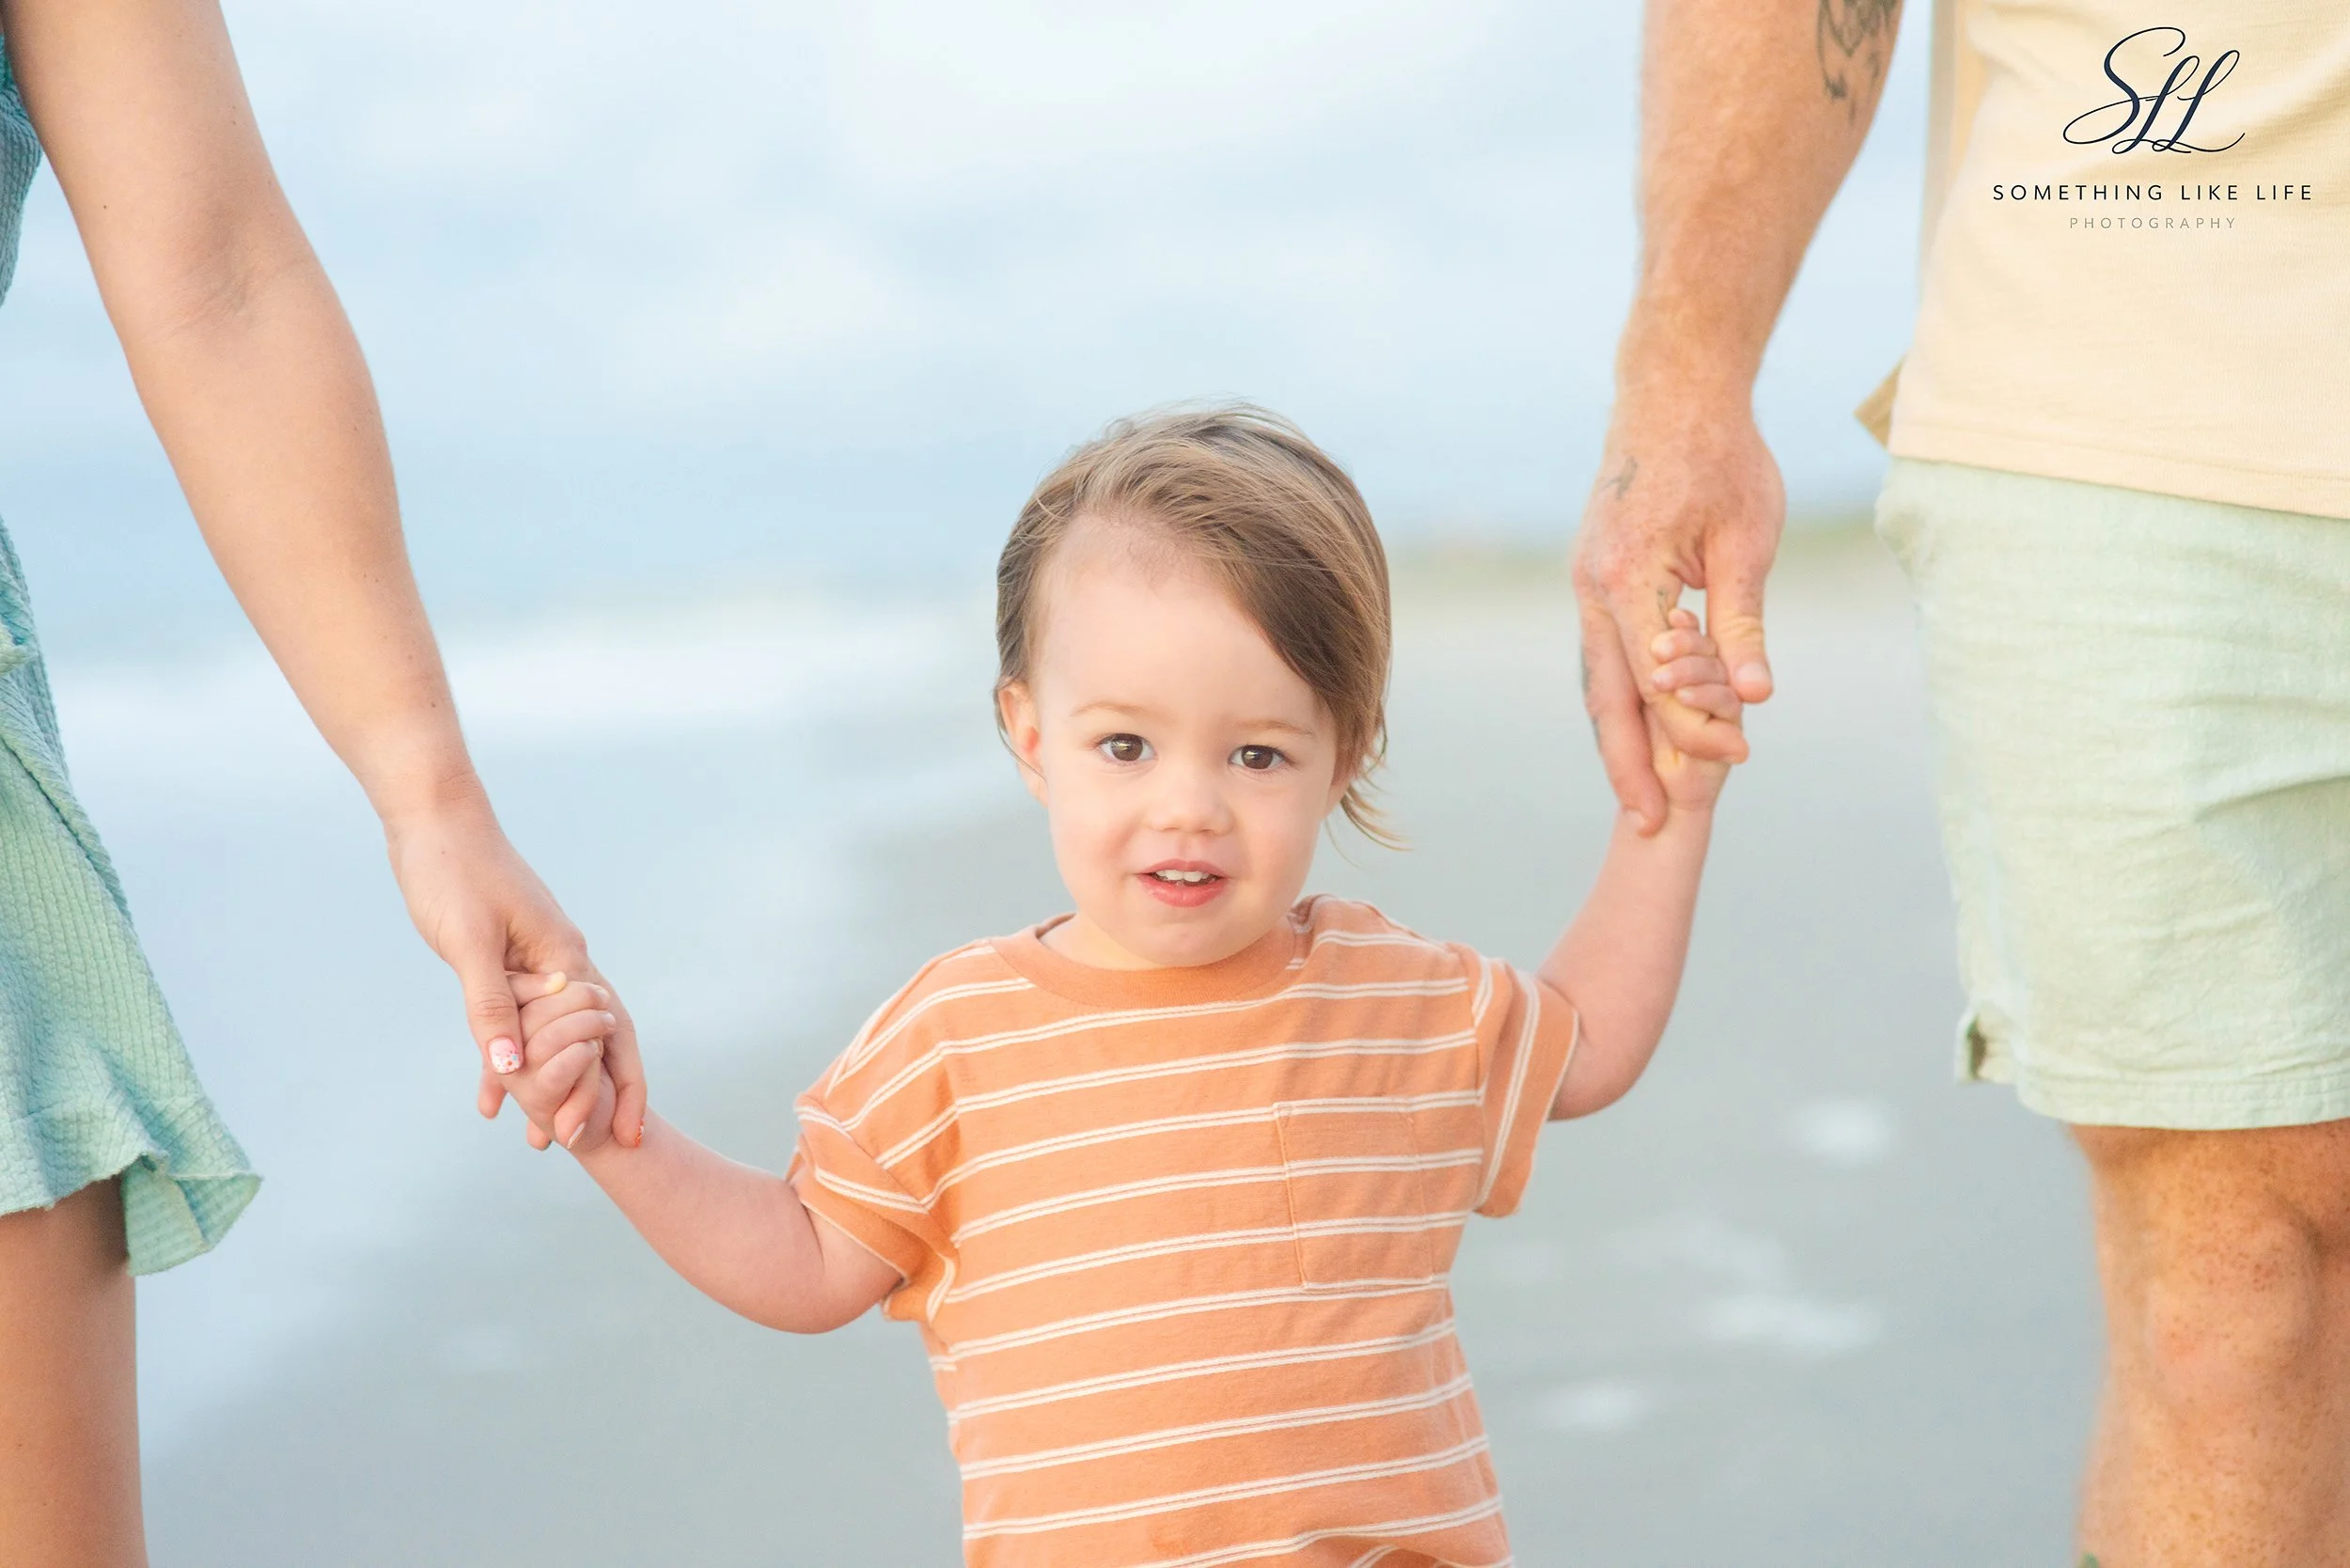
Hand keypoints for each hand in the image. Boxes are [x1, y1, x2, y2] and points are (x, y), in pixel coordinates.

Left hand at [384, 787, 645, 1150]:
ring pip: (557, 1036)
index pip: (607, 1036)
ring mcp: (539, 961)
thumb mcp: (469, 943)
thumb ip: (490, 1007)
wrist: (434, 820)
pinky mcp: (509, 957)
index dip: (617, 1087)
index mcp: (566, 960)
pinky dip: (510, 1054)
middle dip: (594, 1095)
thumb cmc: (453, 872)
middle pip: (595, 1041)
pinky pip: (520, 1020)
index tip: (619, 1134)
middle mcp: (564, 964)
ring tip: (541, 1134)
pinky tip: (492, 1086)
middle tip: (583, 1146)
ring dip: (553, 1082)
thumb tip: (512, 1069)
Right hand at [1572, 401, 1779, 831]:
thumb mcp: (1747, 541)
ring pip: (1596, 678)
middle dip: (1628, 763)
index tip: (1739, 762)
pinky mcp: (1591, 575)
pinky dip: (1616, 696)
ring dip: (1616, 738)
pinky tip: (1633, 727)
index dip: (1697, 727)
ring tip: (1637, 794)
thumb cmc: (1722, 458)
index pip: (1659, 679)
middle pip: (1606, 696)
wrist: (1673, 391)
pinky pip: (1599, 652)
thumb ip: (1743, 624)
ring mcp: (1582, 582)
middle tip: (1648, 826)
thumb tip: (1755, 698)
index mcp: (1627, 576)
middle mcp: (1590, 586)